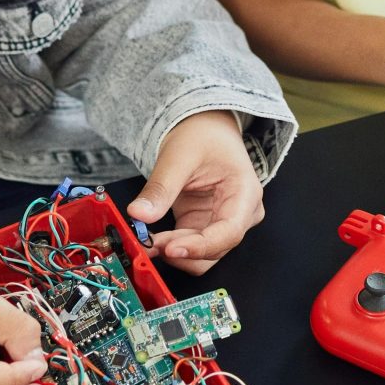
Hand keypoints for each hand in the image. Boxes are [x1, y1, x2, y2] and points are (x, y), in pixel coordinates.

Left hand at [128, 110, 264, 275]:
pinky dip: (170, 247)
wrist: (204, 128)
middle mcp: (240, 214)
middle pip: (217, 249)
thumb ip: (160, 188)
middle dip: (183, 251)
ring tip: (147, 241)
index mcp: (245, 194)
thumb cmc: (203, 136)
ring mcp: (222, 222)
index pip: (229, 232)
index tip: (171, 248)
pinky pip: (190, 247)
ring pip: (203, 255)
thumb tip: (139, 214)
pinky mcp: (203, 225)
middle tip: (150, 244)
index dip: (200, 246)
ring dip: (175, 253)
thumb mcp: (178, 157)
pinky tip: (152, 240)